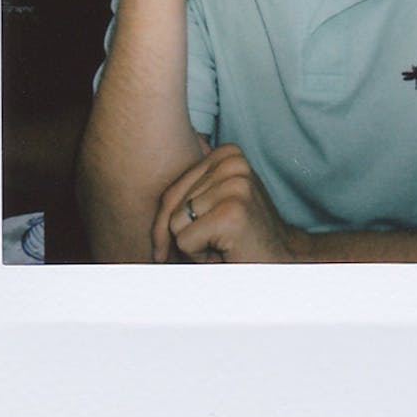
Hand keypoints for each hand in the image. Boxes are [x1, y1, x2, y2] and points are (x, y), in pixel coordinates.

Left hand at [151, 144, 299, 263]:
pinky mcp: (233, 212)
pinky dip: (198, 255)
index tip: (182, 238)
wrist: (280, 262)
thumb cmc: (240, 237)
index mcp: (227, 153)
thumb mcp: (211, 203)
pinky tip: (225, 251)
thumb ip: (185, 189)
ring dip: (194, 244)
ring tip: (222, 243)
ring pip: (175, 223)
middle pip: (171, 205)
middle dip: (185, 232)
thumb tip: (136, 177)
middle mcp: (233, 162)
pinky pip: (184, 240)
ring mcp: (235, 185)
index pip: (171, 188)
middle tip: (217, 241)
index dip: (168, 221)